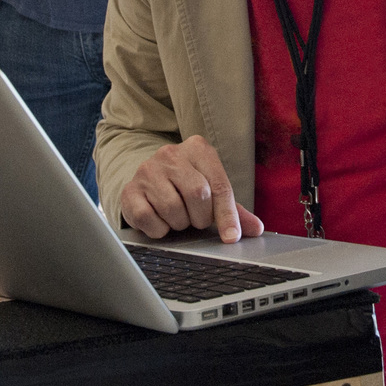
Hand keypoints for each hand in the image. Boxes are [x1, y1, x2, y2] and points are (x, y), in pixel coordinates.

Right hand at [120, 136, 263, 243]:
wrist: (148, 182)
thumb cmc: (185, 187)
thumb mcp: (212, 192)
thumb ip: (233, 210)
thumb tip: (256, 229)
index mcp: (198, 149)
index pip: (219, 185)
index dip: (227, 215)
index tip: (231, 237)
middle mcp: (170, 154)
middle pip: (198, 194)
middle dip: (200, 217)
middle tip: (195, 218)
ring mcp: (147, 170)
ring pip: (173, 208)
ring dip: (179, 223)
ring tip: (177, 216)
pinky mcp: (130, 190)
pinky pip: (149, 218)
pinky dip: (158, 229)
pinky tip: (160, 220)